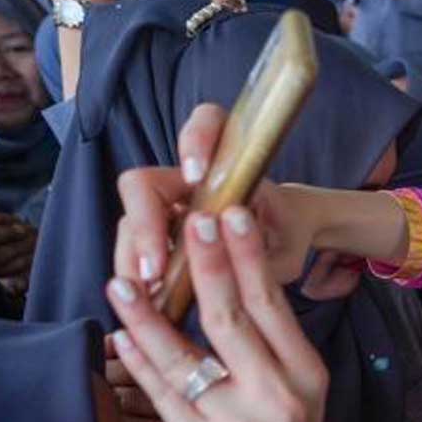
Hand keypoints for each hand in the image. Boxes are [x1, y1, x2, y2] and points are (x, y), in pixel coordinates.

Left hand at [106, 204, 354, 421]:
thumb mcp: (302, 378)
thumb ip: (271, 337)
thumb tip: (222, 272)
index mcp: (303, 371)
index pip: (271, 304)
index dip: (247, 257)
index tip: (230, 213)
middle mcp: (272, 397)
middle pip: (230, 321)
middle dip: (205, 266)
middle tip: (188, 222)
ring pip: (184, 359)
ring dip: (147, 315)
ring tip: (120, 281)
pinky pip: (162, 397)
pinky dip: (140, 363)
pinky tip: (123, 336)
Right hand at [112, 104, 318, 295]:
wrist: (285, 242)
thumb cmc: (289, 235)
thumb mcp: (289, 248)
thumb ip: (264, 254)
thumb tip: (230, 248)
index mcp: (231, 164)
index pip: (207, 124)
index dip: (195, 141)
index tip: (196, 176)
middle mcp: (190, 180)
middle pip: (142, 183)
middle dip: (143, 222)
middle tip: (156, 268)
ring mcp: (169, 206)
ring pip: (131, 219)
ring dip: (134, 254)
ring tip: (150, 291)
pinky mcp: (159, 233)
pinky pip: (135, 246)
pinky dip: (137, 271)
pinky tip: (150, 297)